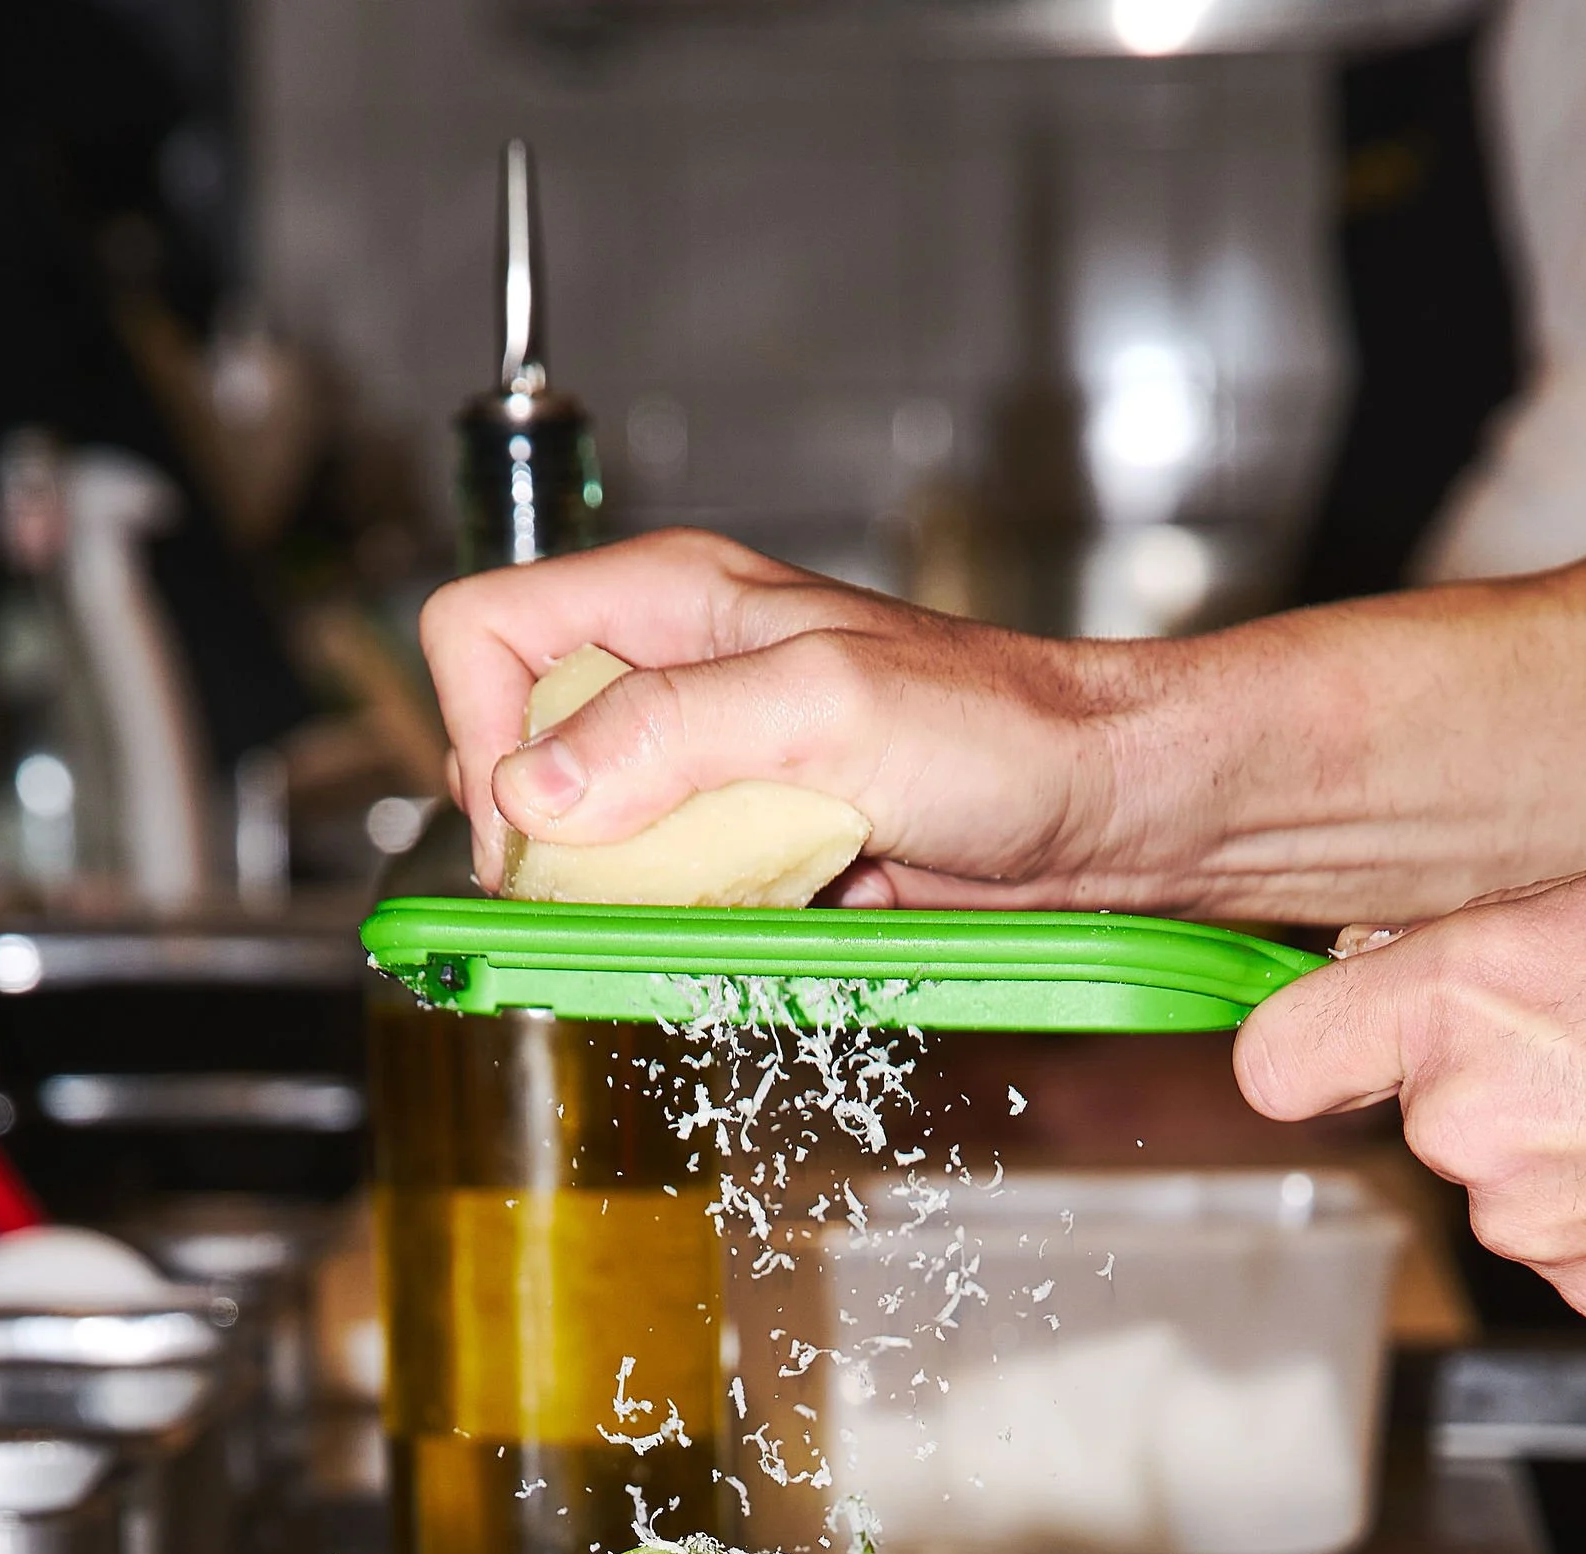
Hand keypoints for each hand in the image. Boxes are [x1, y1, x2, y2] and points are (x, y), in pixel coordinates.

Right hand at [420, 529, 1135, 905]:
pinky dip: (695, 923)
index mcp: (667, 599)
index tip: (545, 822)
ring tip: (730, 889)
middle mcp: (674, 674)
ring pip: (587, 840)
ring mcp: (710, 764)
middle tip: (636, 876)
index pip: (482, 634)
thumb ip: (668, 733)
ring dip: (629, 892)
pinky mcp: (751, 841)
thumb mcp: (822, 706)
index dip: (482, 733)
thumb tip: (532, 794)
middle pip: (516, 753)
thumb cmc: (1000, 727)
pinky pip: (666, 895)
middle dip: (555, 835)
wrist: (1103, 806)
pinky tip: (774, 911)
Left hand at [1234, 849, 1585, 1337]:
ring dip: (1555, 1144)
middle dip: (1483, 1082)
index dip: (1308, 1050)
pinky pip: (1566, 1237)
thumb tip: (1433, 967)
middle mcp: (1466, 1121)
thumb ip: (1498, 941)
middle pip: (1420, 1111)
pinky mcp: (1585, 1287)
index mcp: (1459, 1004)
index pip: (1280, 1058)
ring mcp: (1522, 1217)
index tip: (1334, 1045)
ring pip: (1497, 1179)